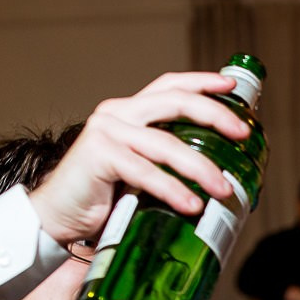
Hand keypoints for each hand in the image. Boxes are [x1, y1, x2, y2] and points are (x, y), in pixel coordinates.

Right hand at [28, 72, 250, 250]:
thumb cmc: (101, 197)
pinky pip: (145, 172)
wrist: (55, 217)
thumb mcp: (139, 171)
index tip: (233, 88)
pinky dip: (172, 189)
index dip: (202, 82)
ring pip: (165, 143)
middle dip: (215, 115)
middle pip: (174, 102)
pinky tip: (192, 204)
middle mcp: (117, 113)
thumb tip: (220, 176)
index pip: (169, 85)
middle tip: (243, 134)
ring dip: (200, 166)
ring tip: (224, 189)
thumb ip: (165, 162)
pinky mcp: (98, 156)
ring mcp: (106, 132)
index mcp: (129, 111)